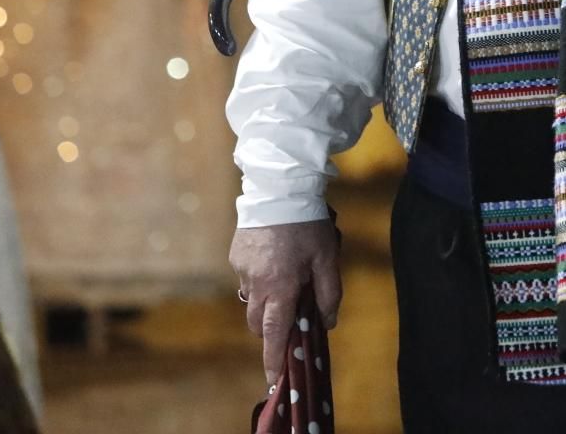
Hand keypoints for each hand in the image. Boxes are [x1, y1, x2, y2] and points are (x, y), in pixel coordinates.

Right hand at [229, 219, 341, 385]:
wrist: (279, 187)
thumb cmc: (308, 223)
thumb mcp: (328, 257)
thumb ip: (329, 292)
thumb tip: (328, 322)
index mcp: (281, 287)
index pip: (275, 333)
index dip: (274, 357)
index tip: (274, 378)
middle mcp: (256, 283)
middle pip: (259, 322)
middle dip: (272, 329)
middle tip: (291, 319)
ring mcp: (242, 270)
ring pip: (252, 300)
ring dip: (268, 302)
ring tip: (288, 278)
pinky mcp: (236, 255)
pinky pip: (248, 278)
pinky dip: (261, 278)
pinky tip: (277, 257)